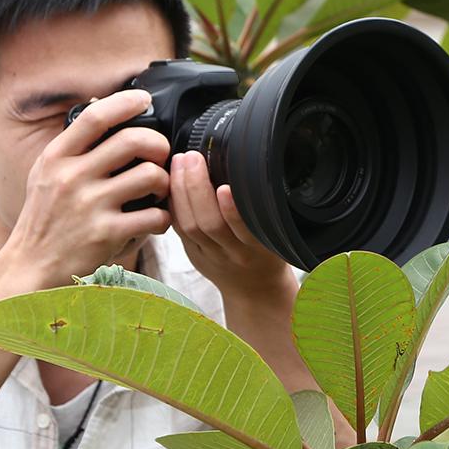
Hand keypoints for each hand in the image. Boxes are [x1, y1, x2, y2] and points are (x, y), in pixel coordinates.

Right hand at [3, 90, 171, 287]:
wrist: (30, 267)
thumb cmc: (45, 219)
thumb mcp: (46, 175)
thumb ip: (72, 147)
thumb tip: (99, 105)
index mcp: (56, 158)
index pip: (94, 117)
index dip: (125, 103)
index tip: (144, 101)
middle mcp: (71, 177)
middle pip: (133, 141)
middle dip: (158, 146)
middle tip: (160, 157)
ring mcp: (89, 205)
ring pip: (150, 176)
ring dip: (164, 183)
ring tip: (158, 192)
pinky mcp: (106, 234)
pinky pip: (154, 216)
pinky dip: (163, 218)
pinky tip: (155, 220)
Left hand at [168, 150, 291, 299]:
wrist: (256, 291)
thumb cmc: (269, 256)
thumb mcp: (277, 235)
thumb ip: (265, 210)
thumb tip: (252, 170)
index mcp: (258, 248)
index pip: (243, 229)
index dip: (231, 210)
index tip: (225, 186)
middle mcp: (233, 253)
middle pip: (209, 224)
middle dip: (197, 188)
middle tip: (192, 158)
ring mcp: (210, 255)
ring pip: (190, 226)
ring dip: (180, 191)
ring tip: (179, 163)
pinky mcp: (194, 255)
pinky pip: (179, 229)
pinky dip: (173, 205)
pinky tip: (171, 182)